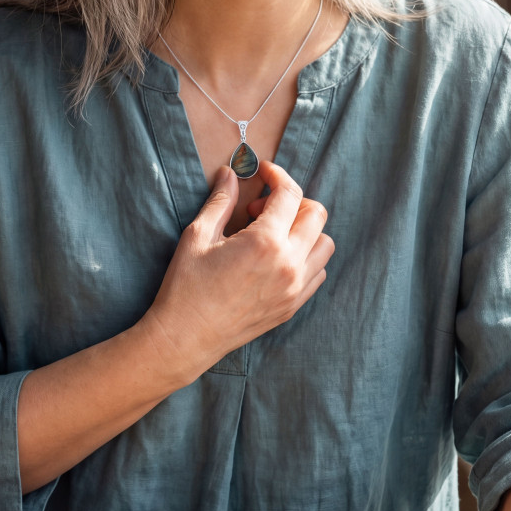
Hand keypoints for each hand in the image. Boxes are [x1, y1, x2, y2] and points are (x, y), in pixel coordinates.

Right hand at [141, 160, 333, 382]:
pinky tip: (277, 258)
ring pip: (325, 244)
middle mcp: (289, 264)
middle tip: (261, 208)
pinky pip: (318, 272)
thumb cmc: (187, 286)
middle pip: (316, 214)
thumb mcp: (199, 235)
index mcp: (265, 242)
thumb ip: (221, 200)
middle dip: (293, 201)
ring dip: (304, 230)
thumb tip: (230, 173)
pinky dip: (306, 257)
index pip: (289, 193)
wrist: (185, 337)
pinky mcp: (293, 306)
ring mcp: (295, 289)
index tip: (263, 172)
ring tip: (272, 234)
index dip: (277, 174)